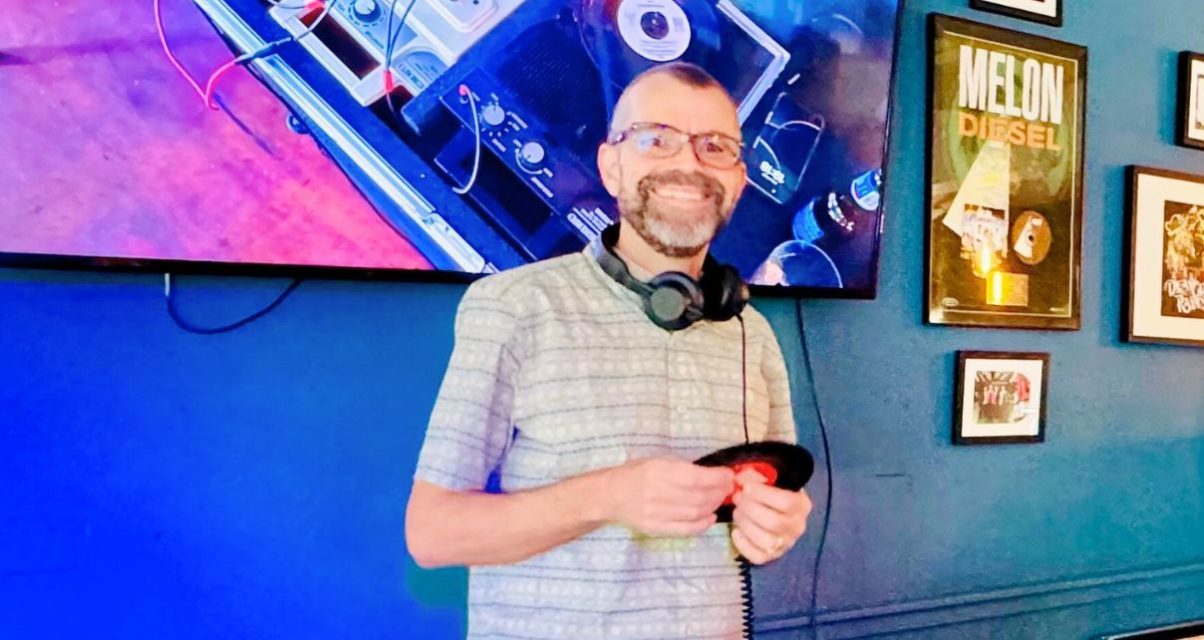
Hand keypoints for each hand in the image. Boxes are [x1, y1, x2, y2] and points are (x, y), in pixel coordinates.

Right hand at [604, 458, 734, 536]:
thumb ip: (682, 468)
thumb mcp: (657, 461)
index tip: (729, 475)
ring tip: (720, 499)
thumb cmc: (636, 473)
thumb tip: (714, 475)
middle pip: (699, 496)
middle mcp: (657, 492)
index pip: (696, 477)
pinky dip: (702, 524)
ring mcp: (656, 513)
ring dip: (713, 506)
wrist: (610, 495)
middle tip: (729, 488)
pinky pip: (685, 529)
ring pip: (695, 513)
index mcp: (658, 471)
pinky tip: (710, 517)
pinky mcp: (655, 528)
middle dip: (719, 492)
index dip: (718, 478)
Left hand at [730, 470, 811, 564]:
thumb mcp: (769, 479)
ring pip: (766, 541)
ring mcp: (786, 543)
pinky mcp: (773, 556)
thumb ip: (756, 476)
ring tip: (737, 513)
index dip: (762, 494)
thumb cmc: (771, 492)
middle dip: (750, 509)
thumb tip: (739, 480)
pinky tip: (736, 531)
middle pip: (774, 522)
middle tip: (737, 498)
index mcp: (801, 505)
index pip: (786, 502)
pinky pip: (758, 557)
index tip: (746, 487)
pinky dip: (743, 545)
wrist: (776, 510)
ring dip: (746, 525)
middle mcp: (798, 526)